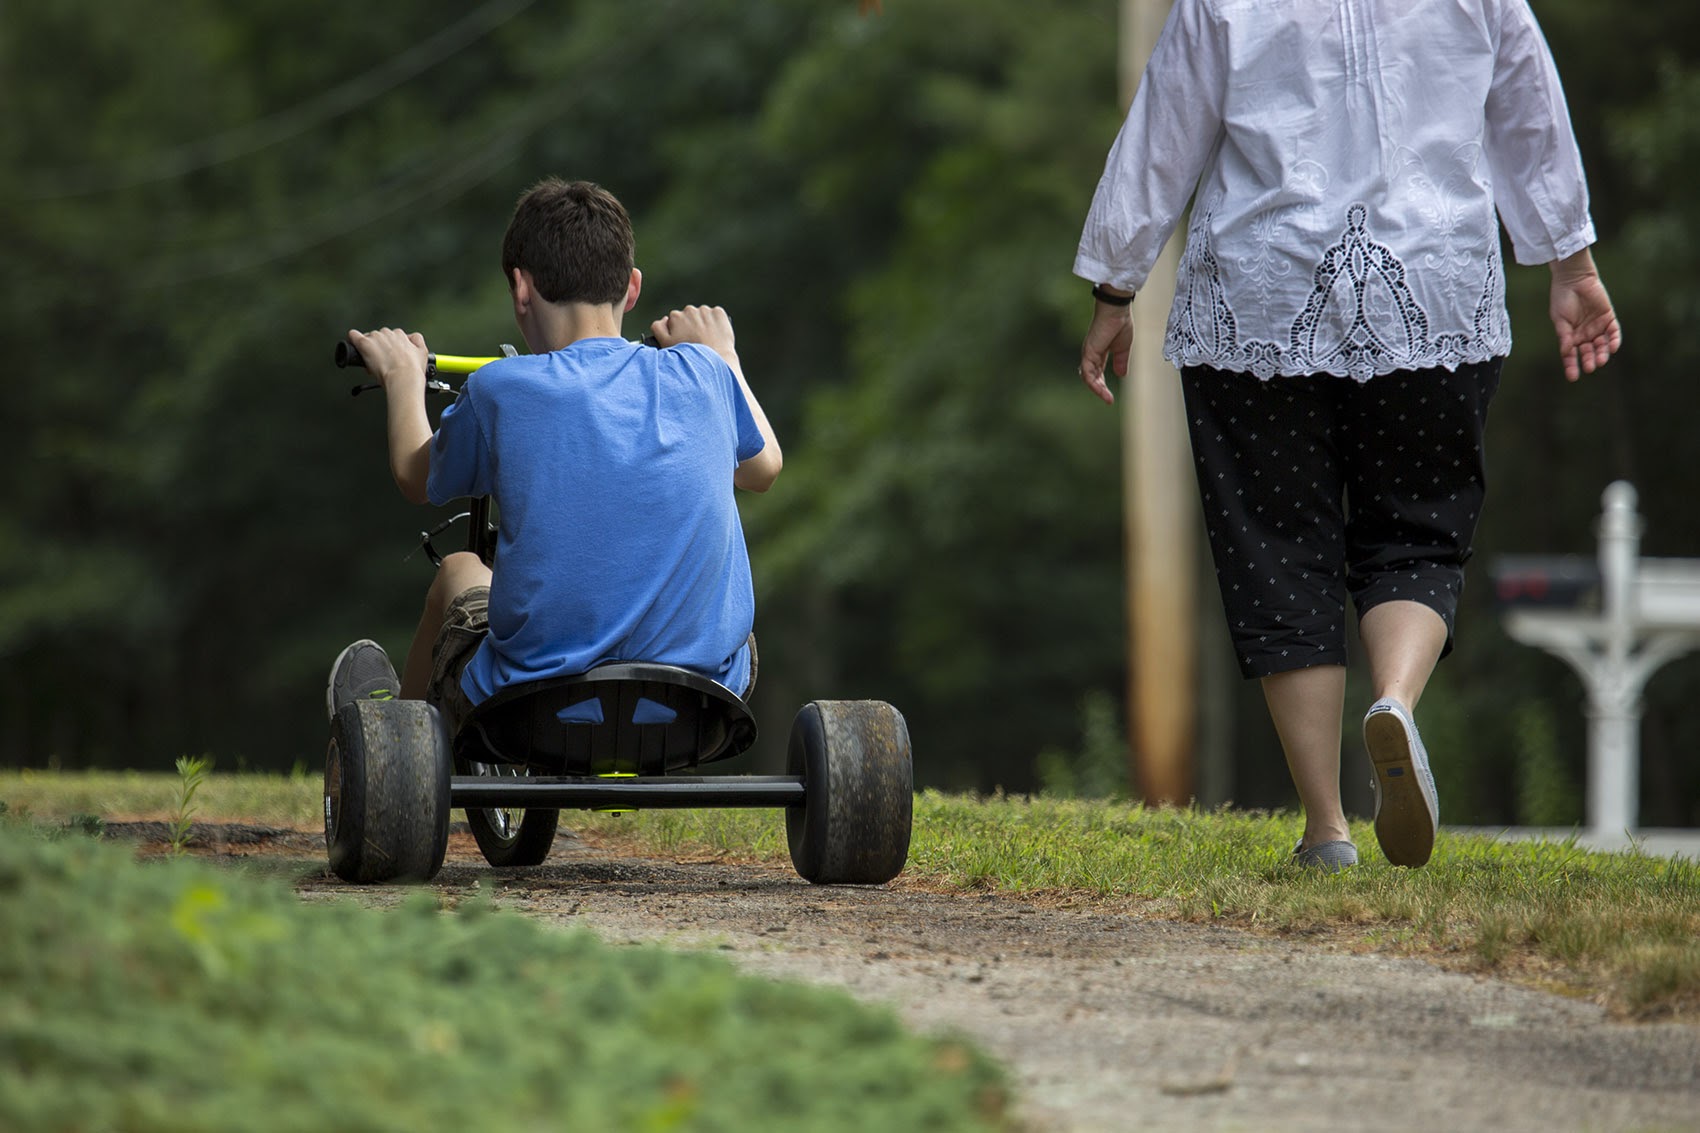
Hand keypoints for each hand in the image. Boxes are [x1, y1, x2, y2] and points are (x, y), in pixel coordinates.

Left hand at [347, 327, 428, 393]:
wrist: (404, 378)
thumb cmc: (412, 370)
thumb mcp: (423, 353)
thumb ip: (418, 342)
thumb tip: (413, 337)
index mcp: (401, 335)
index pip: (392, 336)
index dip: (390, 347)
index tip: (390, 356)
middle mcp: (388, 333)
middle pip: (379, 337)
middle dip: (379, 347)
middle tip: (381, 362)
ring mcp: (375, 338)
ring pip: (368, 338)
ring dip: (369, 349)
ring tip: (372, 363)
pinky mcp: (364, 343)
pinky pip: (353, 335)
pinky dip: (352, 340)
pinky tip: (353, 348)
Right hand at [650, 305, 736, 362]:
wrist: (714, 360)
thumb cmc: (688, 355)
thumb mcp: (665, 344)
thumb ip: (658, 328)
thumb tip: (665, 318)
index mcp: (675, 316)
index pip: (676, 320)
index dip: (680, 331)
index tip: (685, 339)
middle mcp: (690, 310)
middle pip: (690, 316)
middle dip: (692, 326)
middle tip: (697, 341)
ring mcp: (705, 310)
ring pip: (703, 315)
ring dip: (704, 323)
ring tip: (707, 339)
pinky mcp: (719, 313)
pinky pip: (716, 315)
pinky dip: (716, 322)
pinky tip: (715, 334)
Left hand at [1079, 302, 1132, 404]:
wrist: (1117, 311)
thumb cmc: (1120, 324)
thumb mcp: (1123, 348)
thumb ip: (1121, 361)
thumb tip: (1121, 375)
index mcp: (1099, 353)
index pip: (1097, 373)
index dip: (1102, 385)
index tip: (1110, 396)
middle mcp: (1091, 354)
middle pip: (1091, 377)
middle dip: (1099, 389)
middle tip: (1108, 399)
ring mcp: (1088, 354)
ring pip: (1088, 377)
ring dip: (1097, 389)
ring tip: (1107, 398)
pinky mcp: (1088, 353)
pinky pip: (1088, 372)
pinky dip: (1094, 383)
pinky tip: (1102, 391)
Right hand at [1548, 252, 1621, 381]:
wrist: (1574, 280)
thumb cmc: (1562, 299)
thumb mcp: (1560, 321)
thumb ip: (1565, 337)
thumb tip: (1566, 353)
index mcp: (1570, 336)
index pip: (1571, 355)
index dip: (1572, 366)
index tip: (1573, 377)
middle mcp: (1584, 334)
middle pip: (1588, 352)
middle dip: (1590, 360)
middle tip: (1591, 367)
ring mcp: (1597, 327)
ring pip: (1602, 345)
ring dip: (1602, 353)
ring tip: (1601, 360)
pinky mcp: (1608, 318)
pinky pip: (1613, 332)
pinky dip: (1614, 340)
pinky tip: (1613, 348)